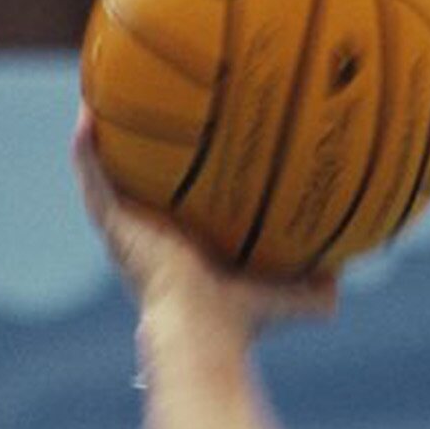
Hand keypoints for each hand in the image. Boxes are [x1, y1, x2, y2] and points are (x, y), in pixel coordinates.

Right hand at [71, 107, 337, 333]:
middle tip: (138, 114)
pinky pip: (92, 177)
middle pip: (135, 190)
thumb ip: (314, 286)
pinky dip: (87, 148)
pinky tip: (88, 114)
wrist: (204, 329)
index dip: (177, 188)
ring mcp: (125, 234)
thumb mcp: (291, 297)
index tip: (185, 157)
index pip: (175, 215)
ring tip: (99, 98)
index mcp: (181, 256)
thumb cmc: (245, 321)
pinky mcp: (112, 226)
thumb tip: (342, 280)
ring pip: (105, 178)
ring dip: (101, 141)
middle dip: (134, 157)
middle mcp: (148, 243)